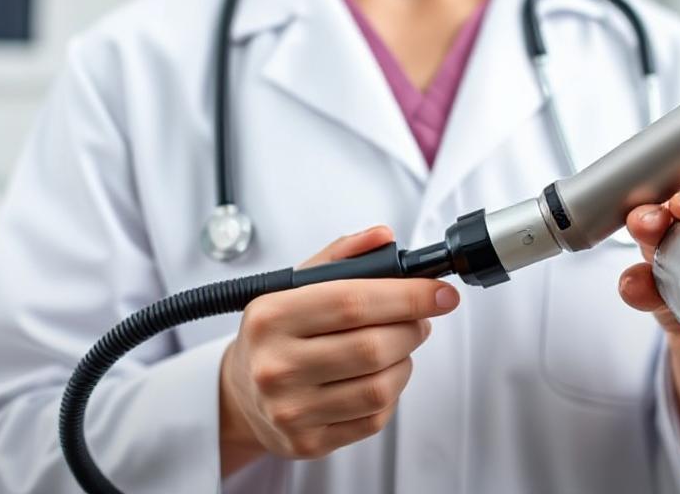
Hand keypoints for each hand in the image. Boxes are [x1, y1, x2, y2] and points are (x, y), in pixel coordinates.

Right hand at [219, 226, 458, 472]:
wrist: (239, 394)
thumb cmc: (277, 333)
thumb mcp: (295, 286)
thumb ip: (341, 255)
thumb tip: (383, 236)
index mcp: (271, 316)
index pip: (353, 302)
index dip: (407, 296)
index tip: (441, 293)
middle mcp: (276, 366)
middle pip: (373, 347)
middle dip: (412, 328)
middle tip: (419, 319)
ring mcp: (291, 410)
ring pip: (380, 387)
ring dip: (405, 362)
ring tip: (398, 347)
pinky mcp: (308, 442)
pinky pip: (374, 418)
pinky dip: (391, 394)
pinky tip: (379, 377)